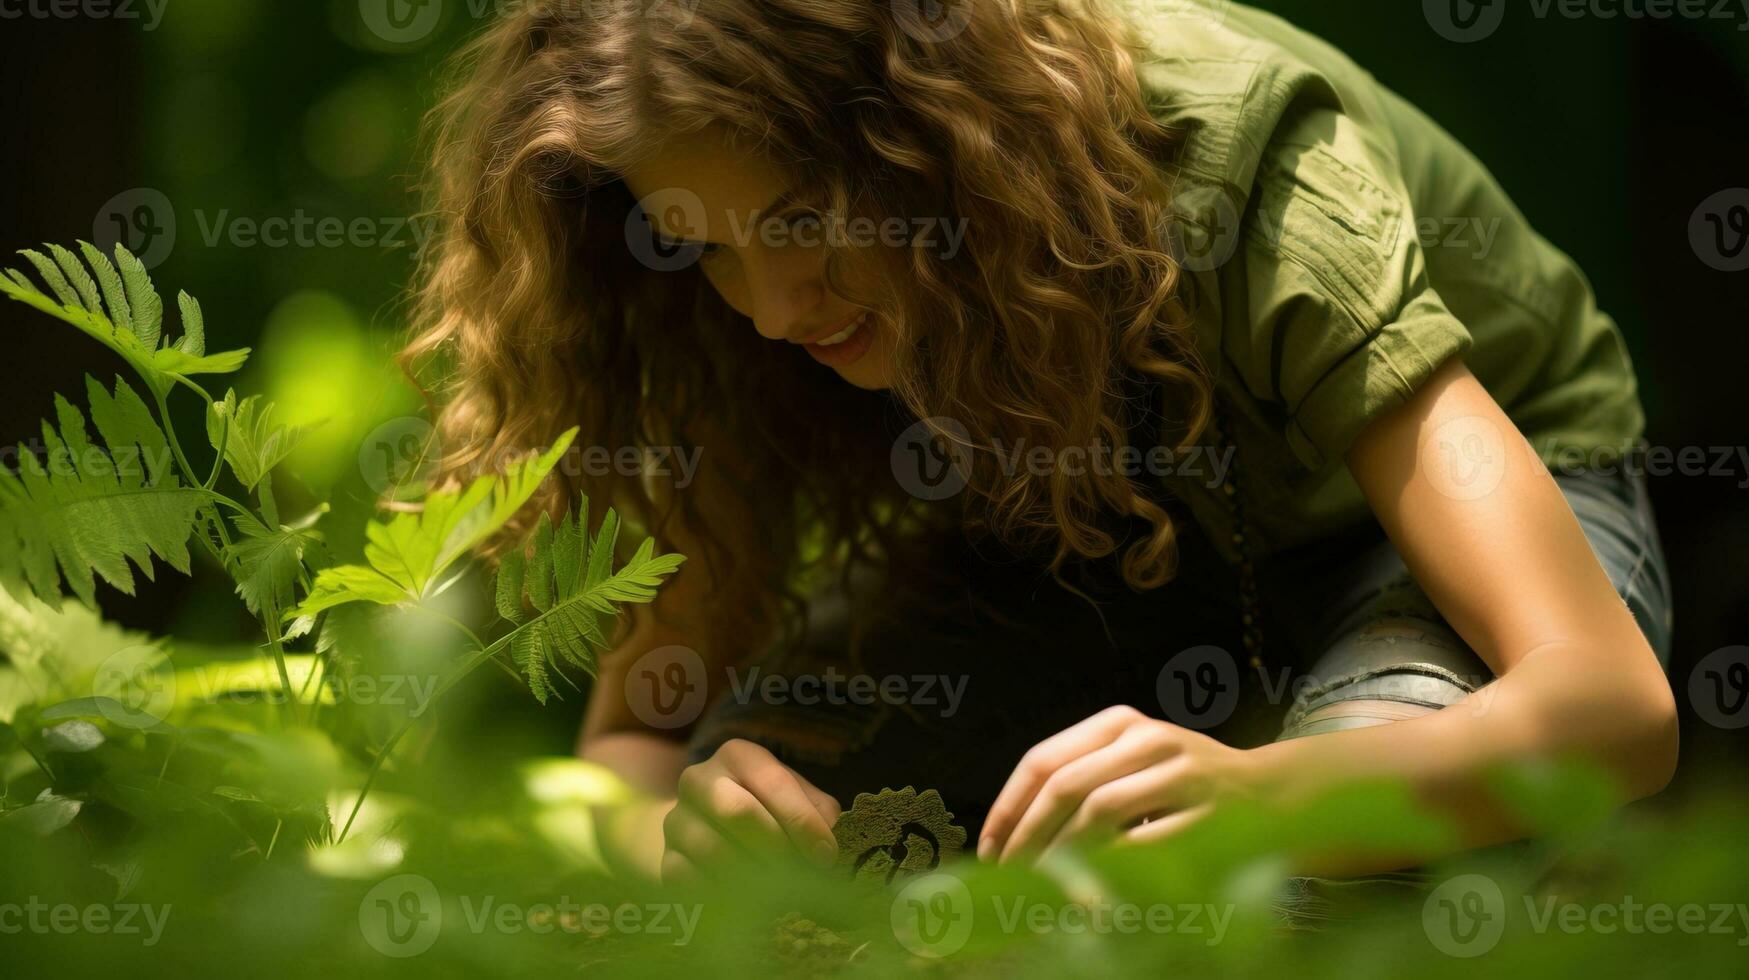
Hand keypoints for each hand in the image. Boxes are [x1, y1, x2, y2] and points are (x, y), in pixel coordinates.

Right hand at [661, 738, 841, 881]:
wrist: (708, 829)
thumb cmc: (767, 810)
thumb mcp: (796, 799)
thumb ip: (818, 814)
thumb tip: (827, 849)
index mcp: (737, 755)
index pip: (773, 782)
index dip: (802, 822)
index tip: (826, 856)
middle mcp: (699, 779)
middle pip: (737, 812)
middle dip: (777, 849)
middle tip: (803, 876)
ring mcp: (676, 820)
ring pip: (714, 851)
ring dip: (754, 878)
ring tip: (781, 892)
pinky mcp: (666, 860)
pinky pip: (693, 882)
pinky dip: (725, 896)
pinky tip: (749, 902)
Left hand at [979, 705, 1254, 864]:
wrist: (1270, 792)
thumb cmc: (1181, 785)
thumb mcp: (1130, 765)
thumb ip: (1079, 783)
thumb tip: (1011, 835)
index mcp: (1118, 722)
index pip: (1043, 759)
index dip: (1009, 807)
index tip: (990, 848)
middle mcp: (1148, 737)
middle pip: (1066, 785)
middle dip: (1029, 836)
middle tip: (1010, 876)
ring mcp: (1182, 771)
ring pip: (1099, 810)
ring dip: (1063, 854)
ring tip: (1042, 886)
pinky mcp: (1208, 809)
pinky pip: (1144, 842)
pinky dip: (1110, 869)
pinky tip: (1090, 892)